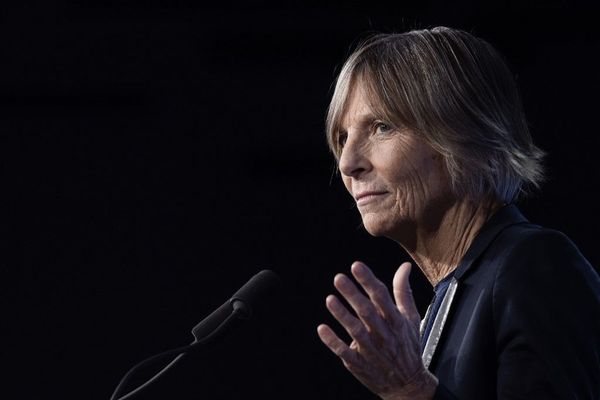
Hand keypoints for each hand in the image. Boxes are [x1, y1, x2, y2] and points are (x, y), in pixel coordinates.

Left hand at [317, 261, 437, 399]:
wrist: (408, 385)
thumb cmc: (407, 345)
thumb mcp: (411, 318)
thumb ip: (403, 291)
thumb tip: (404, 266)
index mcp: (396, 321)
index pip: (381, 297)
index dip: (368, 281)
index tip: (356, 265)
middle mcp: (384, 334)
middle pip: (367, 312)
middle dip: (353, 295)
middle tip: (339, 278)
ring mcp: (371, 350)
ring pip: (355, 331)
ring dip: (342, 315)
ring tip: (330, 299)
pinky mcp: (359, 364)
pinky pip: (345, 352)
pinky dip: (333, 341)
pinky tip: (322, 329)